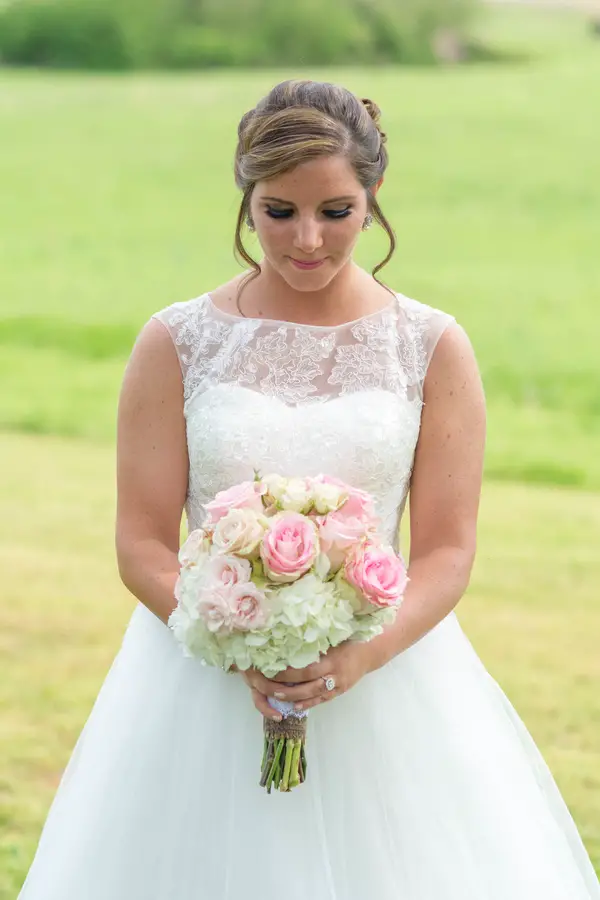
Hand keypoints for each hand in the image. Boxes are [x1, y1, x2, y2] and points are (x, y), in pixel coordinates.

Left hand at [240, 640, 376, 717]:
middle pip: (308, 684)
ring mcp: (338, 684)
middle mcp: (334, 674)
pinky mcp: (340, 691)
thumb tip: (291, 642)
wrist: (371, 651)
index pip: (307, 669)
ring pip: (314, 694)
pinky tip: (296, 706)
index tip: (273, 669)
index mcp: (331, 659)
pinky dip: (309, 704)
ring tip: (278, 698)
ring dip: (295, 697)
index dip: (290, 672)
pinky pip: (323, 699)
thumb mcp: (333, 638)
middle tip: (270, 687)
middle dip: (288, 687)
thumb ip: (316, 643)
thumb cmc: (349, 639)